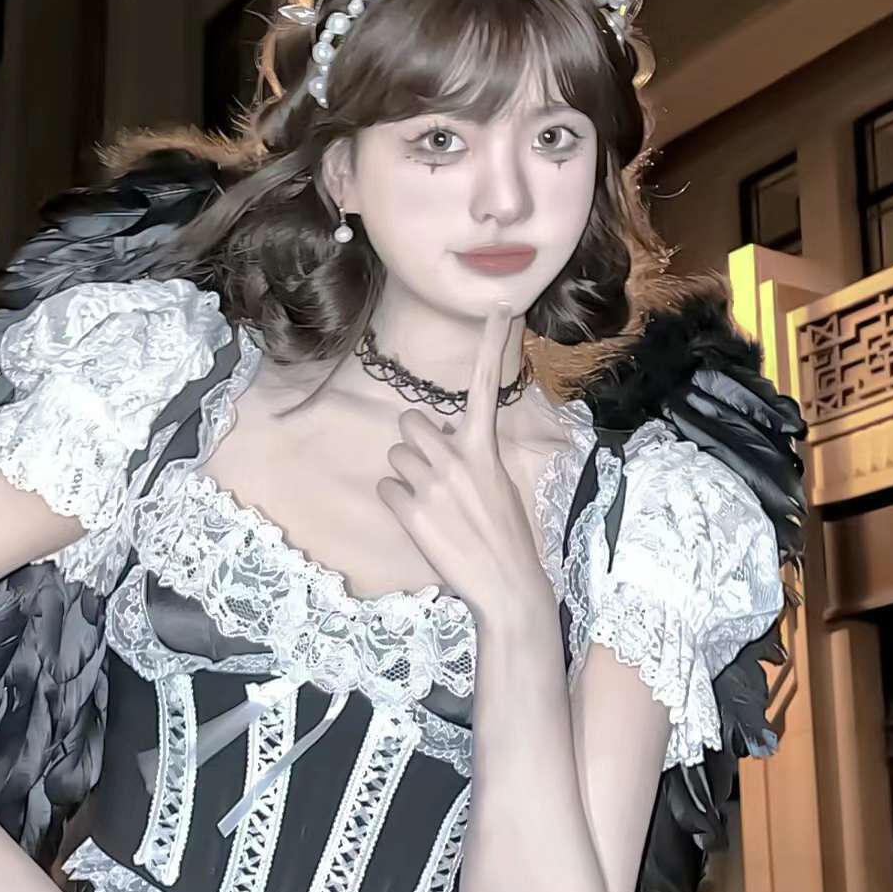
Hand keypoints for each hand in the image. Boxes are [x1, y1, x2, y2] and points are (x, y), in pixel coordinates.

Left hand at [376, 301, 548, 624]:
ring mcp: (430, 482)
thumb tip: (443, 438)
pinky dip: (397, 501)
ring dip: (406, 475)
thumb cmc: (505, 534)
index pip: (486, 386)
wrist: (506, 585)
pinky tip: (420, 521)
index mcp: (484, 448)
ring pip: (395, 456)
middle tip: (433, 473)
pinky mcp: (409, 510)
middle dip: (415, 443)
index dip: (491, 343)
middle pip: (410, 423)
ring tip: (431, 503)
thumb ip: (470, 454)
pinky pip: (386, 487)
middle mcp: (456, 457)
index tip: (498, 306)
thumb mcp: (498, 483)